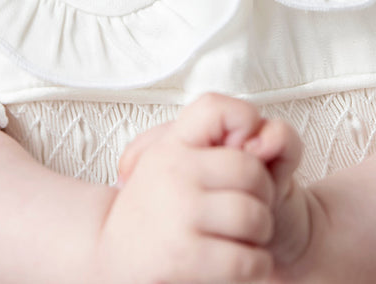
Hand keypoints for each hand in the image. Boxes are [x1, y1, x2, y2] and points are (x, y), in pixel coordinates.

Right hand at [94, 94, 279, 282]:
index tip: (247, 150)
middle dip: (262, 195)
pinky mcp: (186, 257)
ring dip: (259, 236)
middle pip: (253, 172)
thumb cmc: (159, 210)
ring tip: (238, 237)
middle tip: (243, 207)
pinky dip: (255, 266)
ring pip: (255, 217)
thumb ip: (224, 142)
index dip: (246, 122)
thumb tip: (262, 142)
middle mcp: (174, 171)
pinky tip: (236, 264)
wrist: (113, 260)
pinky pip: (249, 260)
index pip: (217, 109)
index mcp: (172, 145)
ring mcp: (179, 213)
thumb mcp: (179, 163)